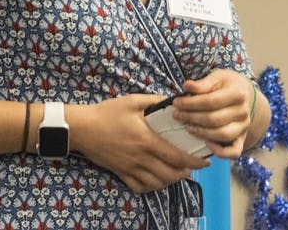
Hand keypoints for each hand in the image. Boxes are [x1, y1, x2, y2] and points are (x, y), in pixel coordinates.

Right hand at [66, 95, 209, 193]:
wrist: (82, 128)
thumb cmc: (107, 113)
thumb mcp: (132, 102)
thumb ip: (155, 101)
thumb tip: (174, 100)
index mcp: (147, 141)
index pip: (177, 156)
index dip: (194, 161)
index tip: (205, 161)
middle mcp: (141, 158)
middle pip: (170, 174)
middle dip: (185, 173)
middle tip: (192, 167)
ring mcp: (130, 168)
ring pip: (157, 183)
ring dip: (171, 181)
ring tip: (176, 173)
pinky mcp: (121, 173)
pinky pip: (140, 187)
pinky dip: (151, 187)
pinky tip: (155, 179)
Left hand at [172, 69, 255, 158]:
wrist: (243, 94)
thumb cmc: (226, 85)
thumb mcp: (216, 77)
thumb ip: (203, 83)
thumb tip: (187, 86)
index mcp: (238, 94)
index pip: (210, 101)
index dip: (191, 104)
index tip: (176, 103)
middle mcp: (243, 112)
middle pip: (214, 119)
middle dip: (191, 118)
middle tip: (176, 115)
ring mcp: (244, 127)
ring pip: (222, 135)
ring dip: (201, 133)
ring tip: (187, 127)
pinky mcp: (242, 139)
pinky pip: (234, 152)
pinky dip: (220, 152)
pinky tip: (206, 143)